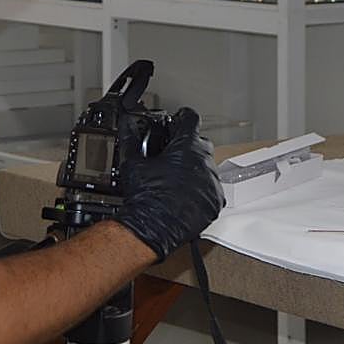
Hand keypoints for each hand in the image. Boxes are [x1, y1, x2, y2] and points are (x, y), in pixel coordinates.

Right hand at [116, 107, 224, 261]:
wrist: (153, 227)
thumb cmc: (145, 197)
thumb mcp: (133, 162)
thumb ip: (131, 138)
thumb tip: (127, 125)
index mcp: (187, 147)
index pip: (191, 119)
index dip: (183, 116)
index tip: (180, 118)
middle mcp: (204, 162)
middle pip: (201, 142)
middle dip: (188, 145)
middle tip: (174, 153)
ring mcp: (212, 182)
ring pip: (208, 166)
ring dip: (196, 169)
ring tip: (178, 178)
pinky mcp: (215, 200)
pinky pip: (212, 188)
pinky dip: (202, 189)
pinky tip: (186, 194)